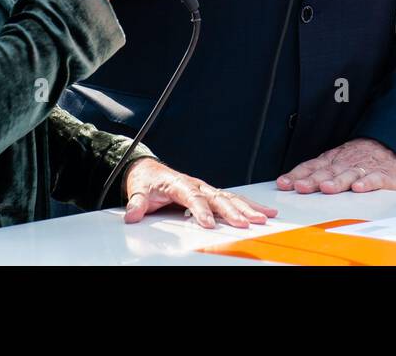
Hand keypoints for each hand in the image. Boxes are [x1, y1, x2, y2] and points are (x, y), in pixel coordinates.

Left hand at [122, 158, 277, 229]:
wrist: (149, 170)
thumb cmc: (147, 181)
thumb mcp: (138, 191)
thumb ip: (137, 204)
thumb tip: (132, 214)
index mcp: (179, 183)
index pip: (192, 197)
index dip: (201, 211)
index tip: (208, 224)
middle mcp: (196, 185)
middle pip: (218, 198)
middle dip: (233, 211)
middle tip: (246, 223)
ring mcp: (206, 189)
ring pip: (230, 198)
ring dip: (247, 208)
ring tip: (264, 217)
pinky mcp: (211, 194)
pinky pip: (233, 199)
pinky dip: (248, 205)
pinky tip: (264, 213)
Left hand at [276, 138, 395, 193]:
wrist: (390, 146)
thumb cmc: (358, 157)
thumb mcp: (334, 160)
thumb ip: (314, 171)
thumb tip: (287, 182)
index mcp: (332, 161)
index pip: (311, 167)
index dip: (297, 175)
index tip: (284, 183)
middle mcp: (345, 164)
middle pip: (327, 173)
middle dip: (313, 180)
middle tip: (301, 187)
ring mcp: (363, 168)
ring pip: (348, 175)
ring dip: (337, 182)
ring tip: (326, 188)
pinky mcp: (382, 175)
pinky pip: (374, 179)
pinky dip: (366, 183)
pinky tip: (358, 188)